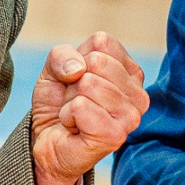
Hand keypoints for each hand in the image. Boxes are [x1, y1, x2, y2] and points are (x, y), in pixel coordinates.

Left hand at [30, 32, 149, 184]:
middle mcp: (138, 94)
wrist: (46, 142)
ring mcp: (130, 117)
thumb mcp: (54, 69)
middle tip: (76, 101)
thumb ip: (62, 55)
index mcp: (131, 72)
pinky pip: (81, 107)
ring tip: (76, 114)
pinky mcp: (115, 136)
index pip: (102, 42)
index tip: (77, 81)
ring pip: (88, 83)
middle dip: (74, 81)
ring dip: (70, 100)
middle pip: (96, 62)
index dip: (79, 59)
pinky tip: (74, 127)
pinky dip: (68, 114)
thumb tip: (78, 69)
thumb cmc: (58, 103)